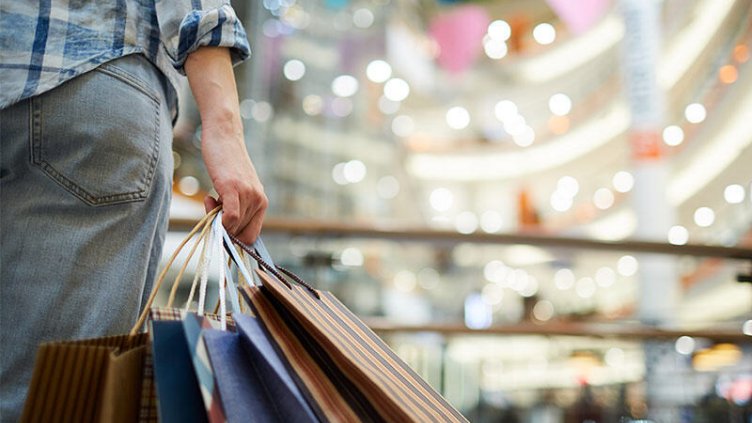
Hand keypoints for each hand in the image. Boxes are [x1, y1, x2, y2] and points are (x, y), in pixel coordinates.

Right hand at [185, 47, 267, 242]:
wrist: (224, 135)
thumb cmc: (226, 163)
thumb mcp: (237, 189)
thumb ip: (236, 208)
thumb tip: (225, 231)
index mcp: (262, 203)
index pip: (251, 237)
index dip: (234, 239)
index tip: (220, 227)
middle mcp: (259, 200)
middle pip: (239, 234)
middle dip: (222, 227)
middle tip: (212, 205)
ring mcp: (248, 194)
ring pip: (232, 227)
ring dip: (215, 218)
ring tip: (211, 196)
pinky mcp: (234, 188)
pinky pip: (230, 218)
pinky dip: (219, 220)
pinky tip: (210, 200)